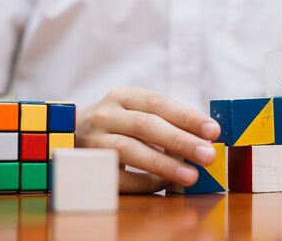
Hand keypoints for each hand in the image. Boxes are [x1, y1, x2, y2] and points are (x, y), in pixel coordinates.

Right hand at [76, 87, 220, 192]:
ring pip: (130, 150)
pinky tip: (165, 184)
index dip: (187, 117)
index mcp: (123, 96)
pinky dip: (144, 182)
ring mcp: (94, 140)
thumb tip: (206, 138)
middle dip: (181, 140)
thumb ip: (166, 120)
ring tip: (192, 176)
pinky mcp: (88, 166)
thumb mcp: (135, 110)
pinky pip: (119, 177)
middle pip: (146, 126)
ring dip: (164, 164)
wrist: (67, 134)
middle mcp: (106, 115)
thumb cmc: (117, 124)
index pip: (159, 103)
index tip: (213, 130)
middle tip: (208, 154)